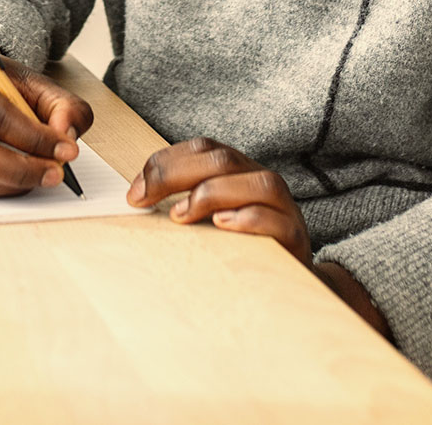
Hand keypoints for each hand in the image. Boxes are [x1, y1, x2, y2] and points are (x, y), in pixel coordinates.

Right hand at [0, 38, 93, 196]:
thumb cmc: (1, 83)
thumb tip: (66, 134)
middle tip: (55, 173)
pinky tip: (19, 182)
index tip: (67, 150)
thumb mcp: (36, 83)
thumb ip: (63, 105)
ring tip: (40, 178)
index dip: (33, 137)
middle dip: (19, 168)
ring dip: (8, 183)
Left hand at [127, 137, 311, 265]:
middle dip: (177, 175)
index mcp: (239, 171)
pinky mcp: (295, 237)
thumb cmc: (242, 245)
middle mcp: (262, 181)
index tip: (136, 190)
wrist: (289, 283)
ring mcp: (284, 208)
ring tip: (180, 215)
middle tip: (145, 199)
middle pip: (222, 160)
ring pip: (257, 183)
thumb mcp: (210, 217)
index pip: (202, 149)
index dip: (166, 162)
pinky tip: (221, 226)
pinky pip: (276, 219)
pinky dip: (247, 219)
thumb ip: (185, 201)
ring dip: (211, 194)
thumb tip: (138, 195)